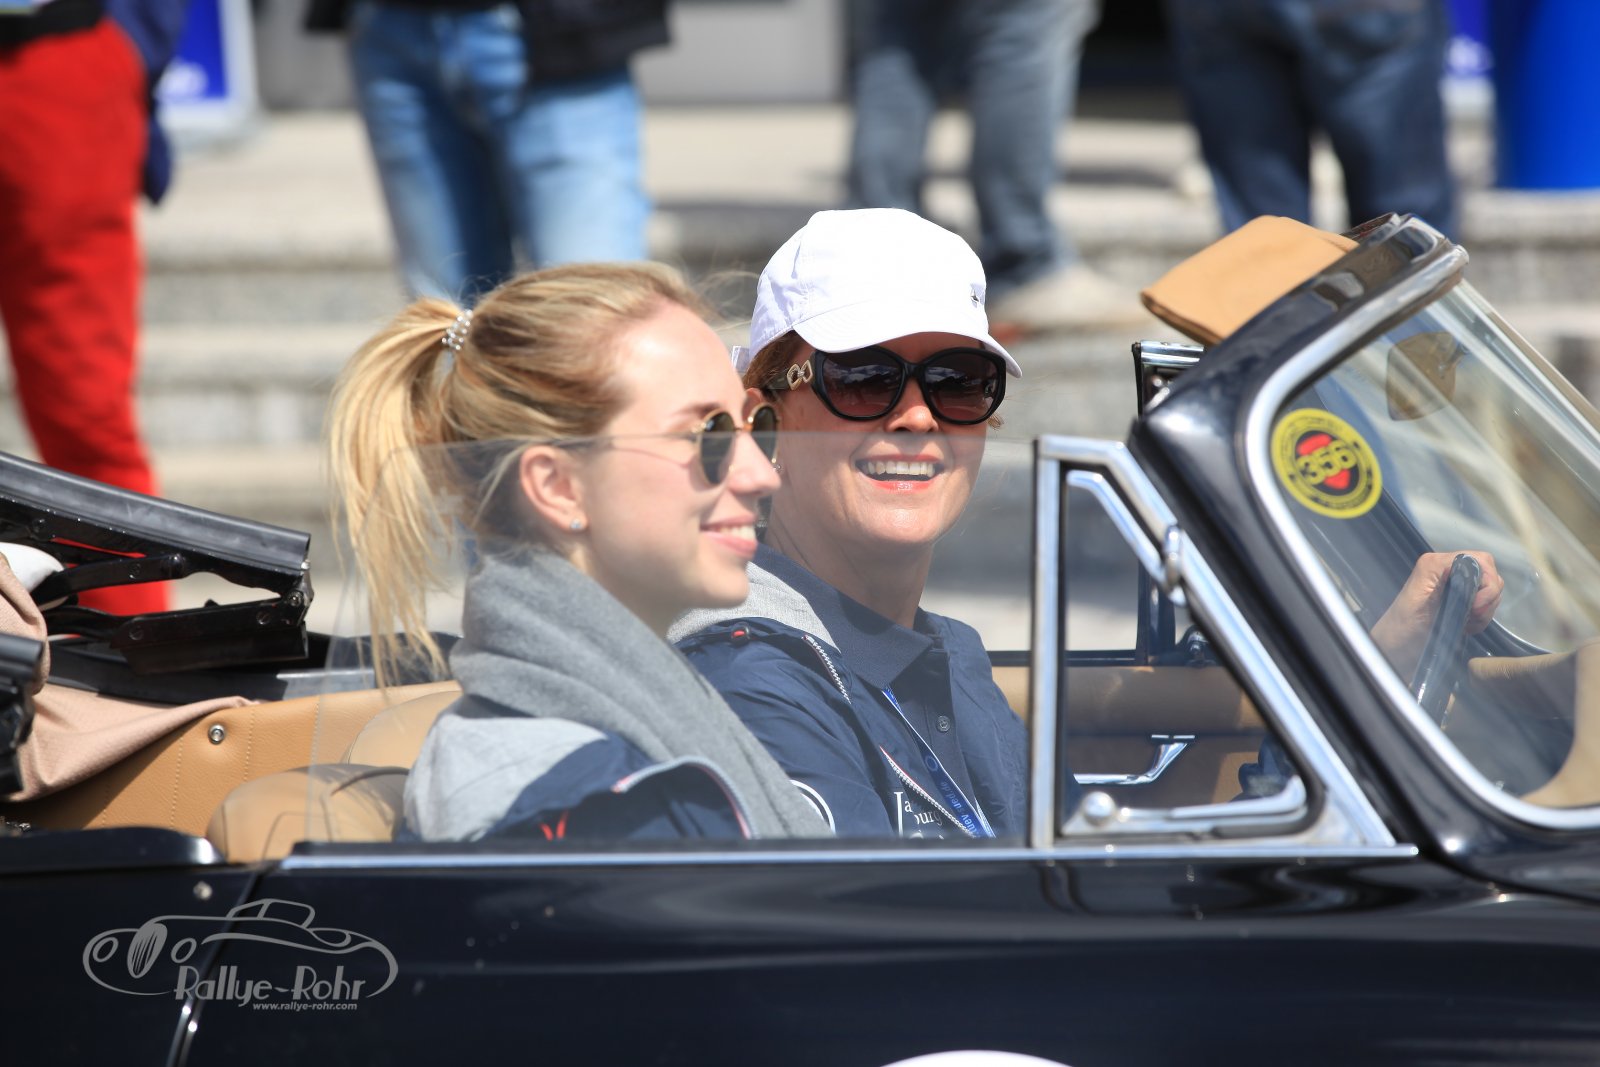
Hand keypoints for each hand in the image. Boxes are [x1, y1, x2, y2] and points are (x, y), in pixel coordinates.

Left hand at [1370, 551, 1502, 679]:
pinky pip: (1485, 603)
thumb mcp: (1420, 601)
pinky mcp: (1460, 600)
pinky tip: (1467, 626)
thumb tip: (1474, 568)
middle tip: (1472, 615)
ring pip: (1491, 589)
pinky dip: (1482, 616)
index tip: (1475, 605)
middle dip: (1488, 597)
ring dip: (1485, 609)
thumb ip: (1445, 581)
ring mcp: (1455, 585)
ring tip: (1467, 622)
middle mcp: (1446, 569)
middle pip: (1489, 573)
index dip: (1486, 582)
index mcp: (1435, 565)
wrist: (1395, 650)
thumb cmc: (1401, 629)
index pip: (1479, 560)